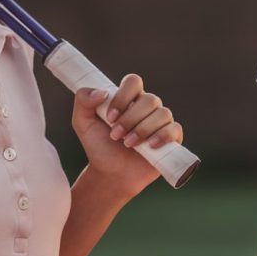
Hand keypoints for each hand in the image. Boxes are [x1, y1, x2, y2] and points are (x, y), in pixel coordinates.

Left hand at [71, 74, 183, 197]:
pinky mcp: (172, 138)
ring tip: (128, 144)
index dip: (123, 97)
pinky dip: (162, 136)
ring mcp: (161, 122)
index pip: (133, 82)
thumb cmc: (98, 146)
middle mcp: (147, 107)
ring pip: (162, 113)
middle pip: (149, 99)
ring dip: (143, 129)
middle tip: (116, 135)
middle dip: (130, 119)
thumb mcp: (82, 122)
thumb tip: (102, 92)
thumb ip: (84, 100)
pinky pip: (174, 129)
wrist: (110, 174)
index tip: (110, 117)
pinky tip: (149, 146)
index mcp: (129, 98)